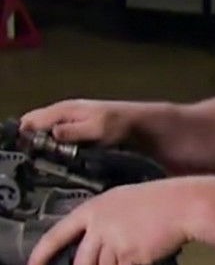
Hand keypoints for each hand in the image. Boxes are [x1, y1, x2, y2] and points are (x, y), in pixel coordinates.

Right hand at [20, 99, 137, 145]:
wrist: (137, 122)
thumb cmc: (118, 125)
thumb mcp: (95, 130)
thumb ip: (73, 132)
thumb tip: (52, 133)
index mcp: (66, 109)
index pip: (34, 119)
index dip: (26, 134)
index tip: (26, 149)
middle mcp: (65, 110)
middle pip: (37, 122)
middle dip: (32, 137)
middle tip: (34, 154)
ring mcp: (71, 117)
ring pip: (47, 127)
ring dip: (43, 140)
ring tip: (44, 155)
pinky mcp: (77, 125)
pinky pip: (57, 132)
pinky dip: (54, 140)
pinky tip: (57, 151)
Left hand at [26, 178, 197, 264]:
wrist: (184, 205)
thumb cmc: (161, 202)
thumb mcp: (123, 202)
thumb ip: (104, 222)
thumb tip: (95, 250)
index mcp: (95, 208)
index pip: (59, 232)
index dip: (43, 253)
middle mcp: (99, 223)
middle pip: (82, 263)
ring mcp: (113, 239)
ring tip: (137, 262)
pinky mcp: (128, 254)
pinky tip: (148, 262)